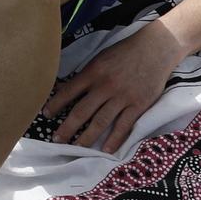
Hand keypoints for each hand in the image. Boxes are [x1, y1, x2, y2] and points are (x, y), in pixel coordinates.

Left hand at [44, 23, 183, 150]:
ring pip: (101, 122)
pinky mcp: (138, 105)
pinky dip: (114, 140)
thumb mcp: (101, 58)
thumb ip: (86, 74)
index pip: (69, 91)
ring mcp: (122, 97)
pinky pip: (124, 126)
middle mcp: (105, 86)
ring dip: (86, 137)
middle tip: (56, 140)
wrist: (155, 48)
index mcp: (93, 72)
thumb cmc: (125, 52)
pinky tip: (105, 150)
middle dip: (67, 127)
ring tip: (76, 148)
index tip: (45, 115)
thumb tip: (66, 88)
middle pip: (82, 111)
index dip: (55, 104)